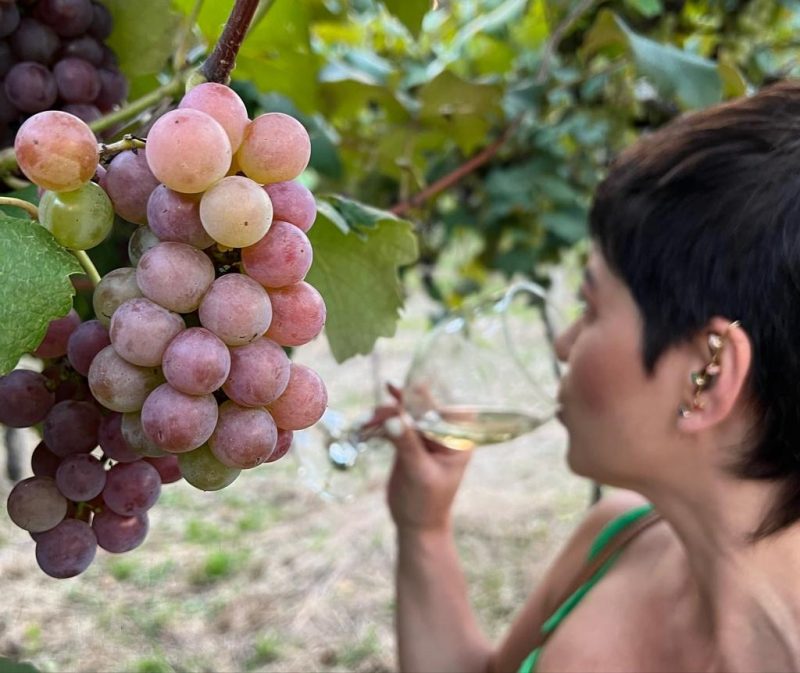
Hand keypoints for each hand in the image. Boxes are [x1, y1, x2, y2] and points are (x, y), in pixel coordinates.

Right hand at [365, 384, 472, 532]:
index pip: (443, 410)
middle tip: (379, 412)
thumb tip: (393, 418)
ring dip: (388, 413)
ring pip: (407, 415)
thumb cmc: (425, 503)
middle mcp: (444, 435)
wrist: (415, 525)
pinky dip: (384, 422)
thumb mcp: (418, 473)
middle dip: (400, 406)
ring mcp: (426, 437)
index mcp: (457, 440)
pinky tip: (370, 418)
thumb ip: (407, 444)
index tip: (402, 391)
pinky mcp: (409, 442)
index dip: (423, 398)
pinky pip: (397, 425)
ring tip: (369, 419)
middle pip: (422, 409)